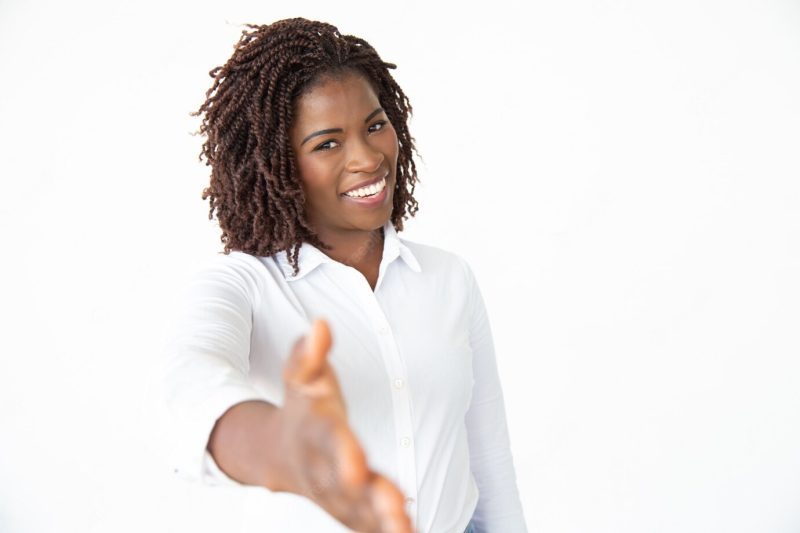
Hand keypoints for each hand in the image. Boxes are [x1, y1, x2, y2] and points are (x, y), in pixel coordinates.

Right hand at [277, 319, 414, 532]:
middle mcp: (323, 467)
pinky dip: (384, 531)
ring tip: (406, 530)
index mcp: (313, 430)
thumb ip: (310, 353)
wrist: (279, 451)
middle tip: (395, 509)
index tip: (357, 465)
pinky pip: (366, 524)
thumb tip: (322, 325)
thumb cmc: (302, 406)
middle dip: (369, 498)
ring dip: (381, 522)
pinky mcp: (349, 509)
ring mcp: (335, 493)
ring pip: (358, 512)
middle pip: (346, 485)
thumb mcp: (299, 375)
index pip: (327, 440)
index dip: (342, 451)